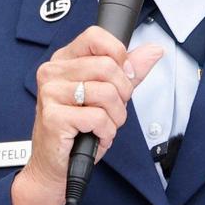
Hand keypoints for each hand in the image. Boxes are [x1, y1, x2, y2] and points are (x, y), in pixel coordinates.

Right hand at [12, 26, 162, 204]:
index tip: (121, 78)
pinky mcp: (53, 117)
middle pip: (107, 66)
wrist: (55, 167)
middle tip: (112, 110)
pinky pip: (98, 117)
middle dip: (122, 94)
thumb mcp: (107, 96)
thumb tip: (154, 50)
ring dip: (116, 116)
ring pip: (106, 92)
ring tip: (103, 125)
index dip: (119, 57)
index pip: (96, 37)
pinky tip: (96, 136)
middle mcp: (52, 72)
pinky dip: (106, 132)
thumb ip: (130, 71)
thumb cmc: (78, 130)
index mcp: (64, 61)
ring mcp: (50, 93)